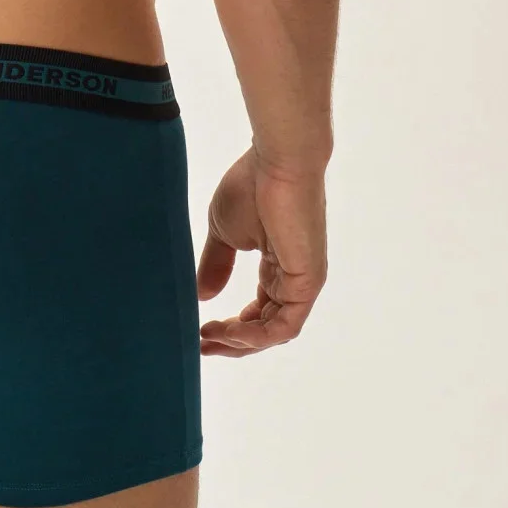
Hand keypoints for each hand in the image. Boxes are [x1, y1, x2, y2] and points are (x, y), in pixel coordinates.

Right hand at [196, 145, 327, 355]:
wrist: (276, 162)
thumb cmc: (251, 186)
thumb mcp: (224, 232)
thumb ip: (216, 264)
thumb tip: (201, 296)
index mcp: (277, 267)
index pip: (258, 312)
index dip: (230, 328)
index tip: (200, 333)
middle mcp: (293, 279)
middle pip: (265, 328)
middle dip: (232, 341)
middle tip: (201, 346)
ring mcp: (303, 282)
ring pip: (274, 331)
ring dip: (240, 342)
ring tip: (209, 339)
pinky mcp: (307, 282)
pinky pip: (284, 324)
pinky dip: (257, 335)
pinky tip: (230, 332)